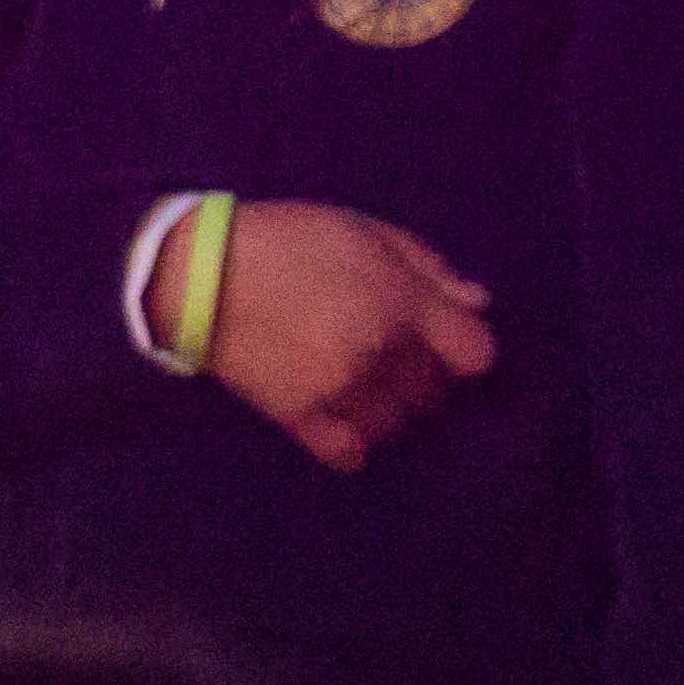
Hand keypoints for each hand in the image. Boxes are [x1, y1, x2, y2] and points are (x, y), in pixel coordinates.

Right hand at [203, 203, 496, 472]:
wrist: (205, 274)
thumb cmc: (291, 239)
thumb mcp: (367, 231)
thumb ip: (430, 268)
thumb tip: (478, 303)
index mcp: (401, 302)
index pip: (476, 354)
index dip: (466, 346)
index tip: (446, 339)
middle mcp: (381, 354)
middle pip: (436, 392)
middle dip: (425, 375)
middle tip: (396, 354)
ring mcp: (342, 392)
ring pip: (397, 425)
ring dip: (392, 409)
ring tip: (367, 383)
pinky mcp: (301, 419)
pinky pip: (350, 453)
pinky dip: (357, 444)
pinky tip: (348, 420)